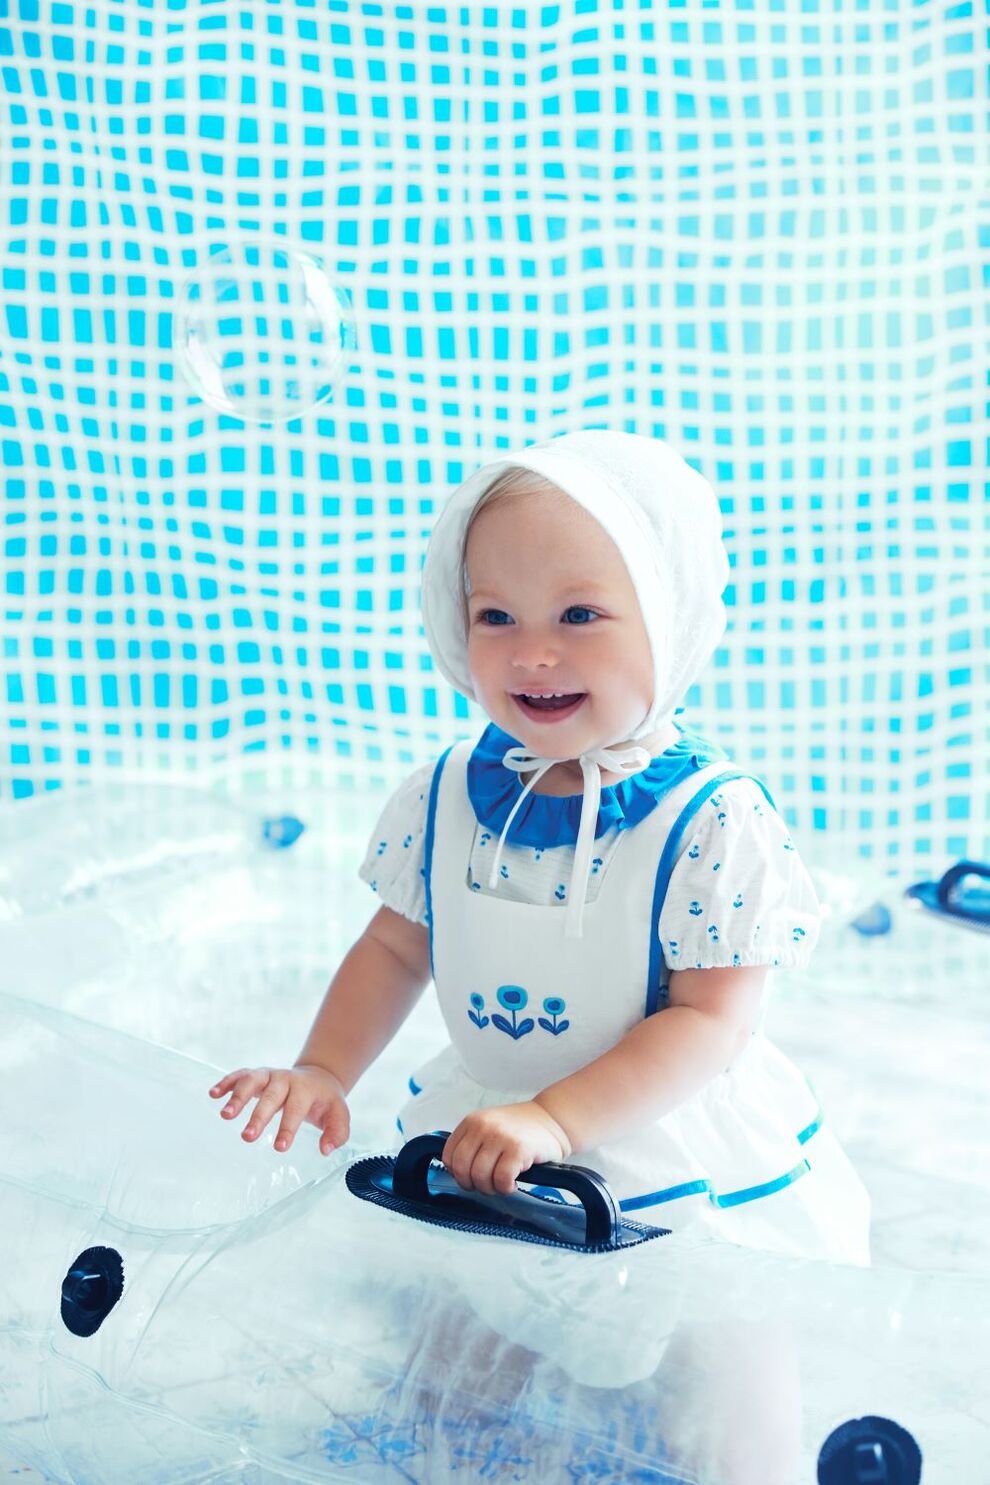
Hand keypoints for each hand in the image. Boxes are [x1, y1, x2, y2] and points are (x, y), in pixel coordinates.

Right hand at [208, 1064, 348, 1155]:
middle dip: (259, 1116)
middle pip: (271, 1096)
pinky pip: (240, 1074)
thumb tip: (325, 1150)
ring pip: (252, 1081)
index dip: (288, 1128)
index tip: (280, 1148)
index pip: (296, 1109)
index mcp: (306, 1090)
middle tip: (247, 1138)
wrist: (318, 1076)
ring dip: (238, 1097)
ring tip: (225, 1115)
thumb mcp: (339, 1114)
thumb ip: (337, 1133)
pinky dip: (226, 1082)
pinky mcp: (257, 1074)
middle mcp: (286, 1080)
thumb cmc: (325, 1102)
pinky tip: (213, 1094)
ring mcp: (270, 1075)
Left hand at [442, 1100, 571, 1195]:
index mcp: (472, 1121)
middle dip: (472, 1184)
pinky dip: (505, 1188)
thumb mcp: (490, 1127)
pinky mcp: (518, 1149)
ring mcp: (500, 1137)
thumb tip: (457, 1172)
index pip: (449, 1155)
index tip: (470, 1178)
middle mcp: (483, 1126)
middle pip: (462, 1168)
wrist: (553, 1119)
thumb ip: (472, 1143)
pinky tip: (513, 1184)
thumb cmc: (522, 1128)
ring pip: (480, 1176)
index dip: (457, 1173)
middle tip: (487, 1186)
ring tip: (502, 1184)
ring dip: (490, 1188)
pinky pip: (501, 1179)